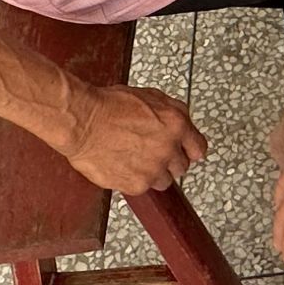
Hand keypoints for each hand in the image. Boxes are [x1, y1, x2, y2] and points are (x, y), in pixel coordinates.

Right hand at [61, 84, 208, 193]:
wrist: (84, 121)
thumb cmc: (110, 105)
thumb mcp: (151, 96)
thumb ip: (172, 113)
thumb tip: (182, 124)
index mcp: (176, 124)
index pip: (199, 148)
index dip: (190, 150)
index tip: (185, 153)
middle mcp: (168, 149)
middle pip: (181, 167)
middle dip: (169, 161)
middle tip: (151, 152)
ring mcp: (153, 169)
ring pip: (163, 181)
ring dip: (153, 173)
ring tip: (134, 159)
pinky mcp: (136, 185)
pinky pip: (141, 188)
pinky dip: (133, 180)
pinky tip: (121, 165)